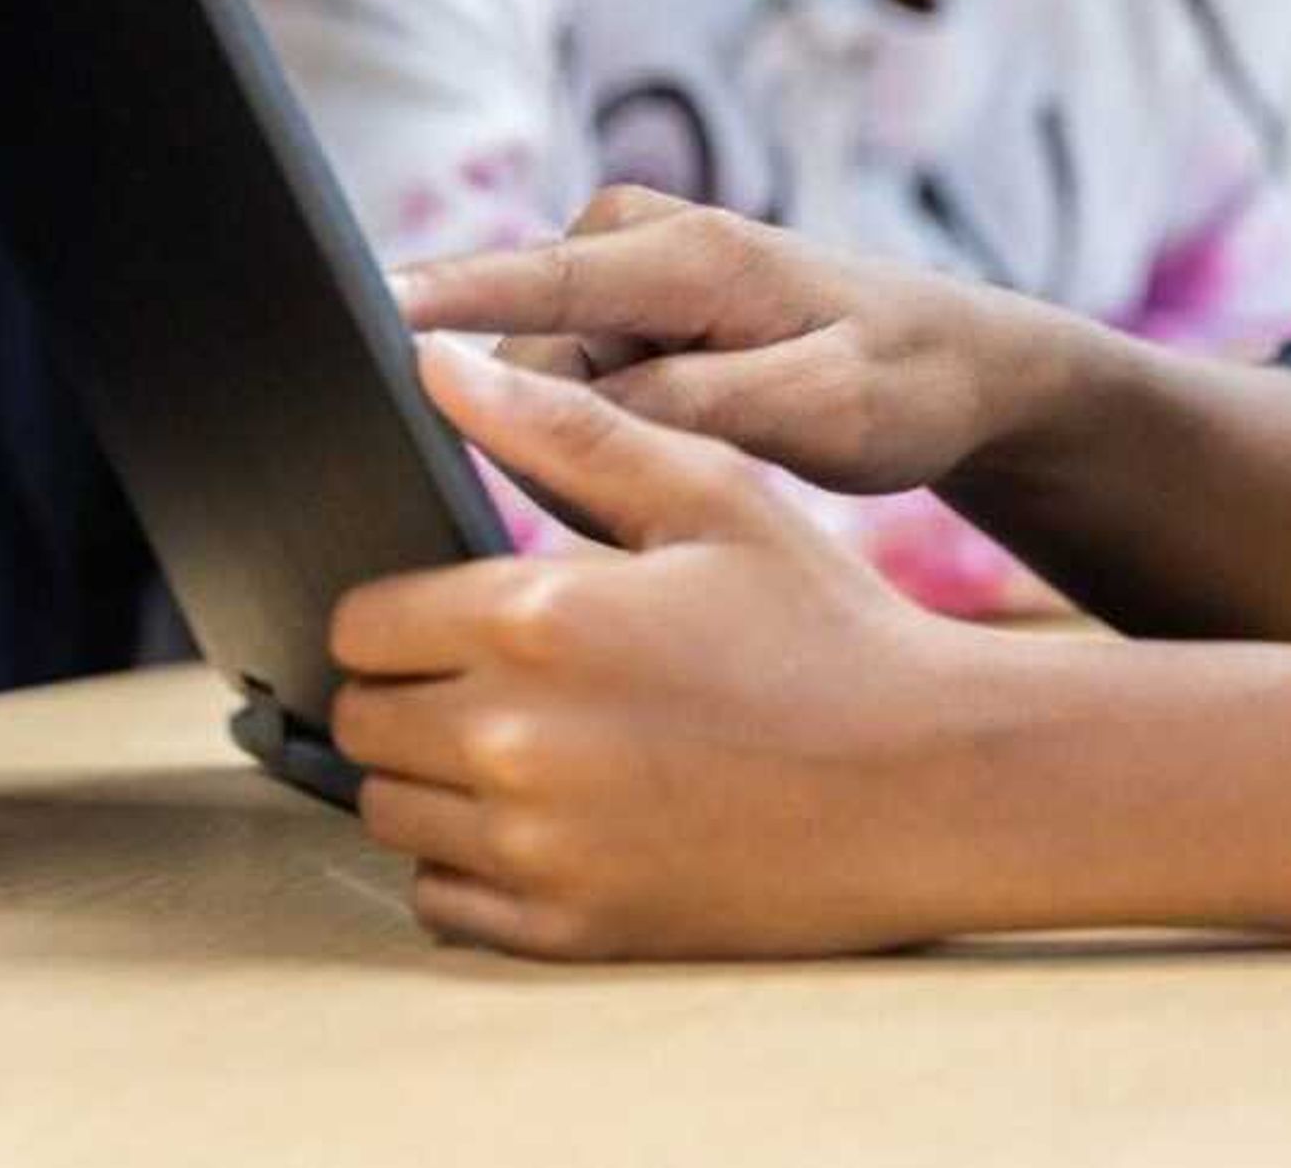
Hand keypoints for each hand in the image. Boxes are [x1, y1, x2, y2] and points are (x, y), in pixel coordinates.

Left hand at [331, 340, 1000, 958]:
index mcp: (538, 620)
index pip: (360, 623)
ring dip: (434, 776)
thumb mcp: (712, 495)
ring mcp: (538, 848)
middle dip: (411, 687)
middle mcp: (516, 741)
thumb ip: (562, 430)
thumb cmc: (827, 625)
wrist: (930, 780)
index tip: (461, 610)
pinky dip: (471, 863)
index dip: (403, 608)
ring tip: (531, 741)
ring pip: (389, 811)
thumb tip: (436, 360)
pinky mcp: (568, 930)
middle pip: (361, 720)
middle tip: (501, 673)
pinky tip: (552, 819)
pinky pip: (441, 899)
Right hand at [392, 190, 1052, 500]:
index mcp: (690, 254)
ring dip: (586, 440)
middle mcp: (637, 240)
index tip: (362, 313)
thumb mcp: (821, 411)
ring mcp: (624, 271)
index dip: (442, 301)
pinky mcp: (621, 308)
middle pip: (525, 358)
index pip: (534, 278)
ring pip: (538, 379)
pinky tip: (676, 455)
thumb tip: (568, 409)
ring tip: (705, 463)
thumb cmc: (904, 383)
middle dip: (559, 435)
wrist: (956, 363)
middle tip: (671, 489)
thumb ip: (694, 406)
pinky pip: (564, 381)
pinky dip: (599, 429)